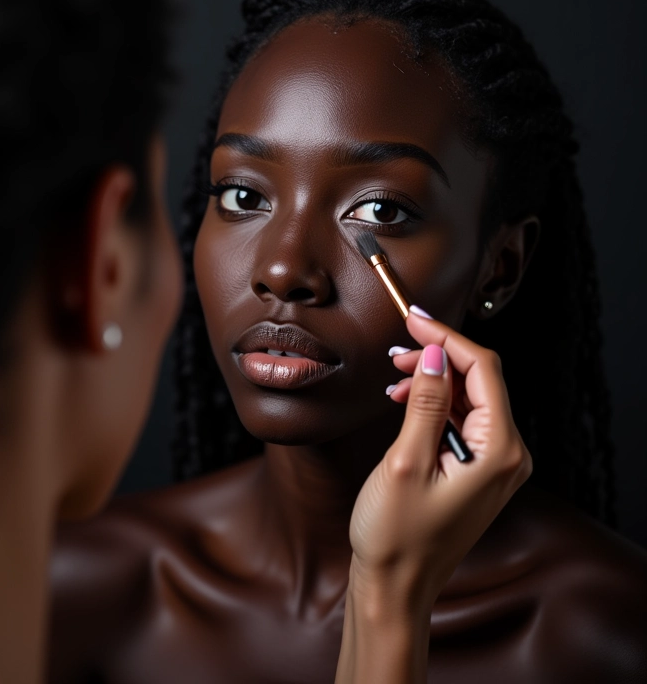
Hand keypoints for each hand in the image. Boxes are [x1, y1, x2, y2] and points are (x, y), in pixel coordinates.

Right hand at [335, 307, 531, 683]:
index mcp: (500, 451)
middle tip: (397, 351)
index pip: (483, 370)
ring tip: (396, 378)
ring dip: (435, 379)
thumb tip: (436, 355)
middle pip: (481, 380)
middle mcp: (508, 454)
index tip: (413, 319)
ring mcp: (496, 463)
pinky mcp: (479, 469)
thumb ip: (427, 402)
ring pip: (471, 396)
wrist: (396, 584)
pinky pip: (464, 419)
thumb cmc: (397, 534)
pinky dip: (436, 402)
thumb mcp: (406, 461)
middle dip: (439, 357)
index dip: (447, 338)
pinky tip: (407, 400)